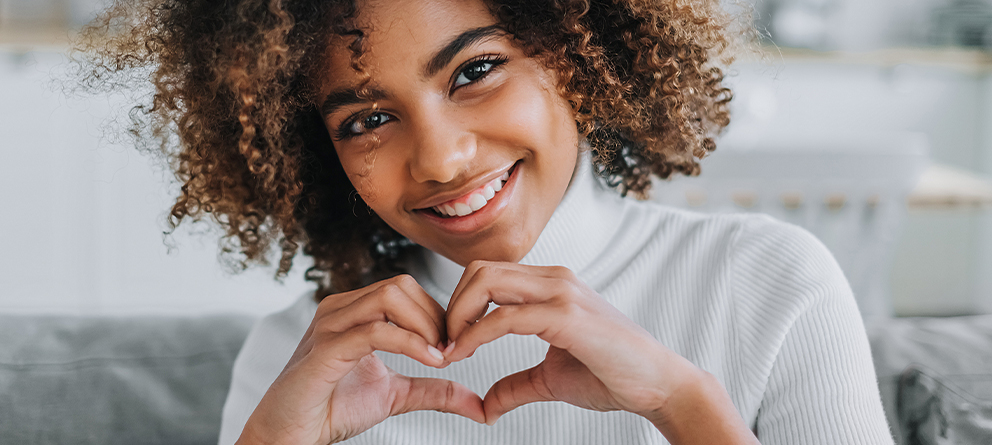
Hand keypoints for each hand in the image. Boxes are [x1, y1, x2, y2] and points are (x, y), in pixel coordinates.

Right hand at [238, 275, 484, 444]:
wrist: (289, 436)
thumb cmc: (331, 410)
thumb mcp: (395, 396)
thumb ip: (433, 391)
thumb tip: (477, 402)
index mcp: (353, 311)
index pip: (407, 289)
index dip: (438, 314)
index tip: (456, 346)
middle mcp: (340, 310)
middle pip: (402, 285)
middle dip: (436, 316)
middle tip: (452, 351)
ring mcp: (329, 325)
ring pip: (390, 297)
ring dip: (425, 326)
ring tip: (440, 356)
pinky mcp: (324, 350)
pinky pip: (374, 331)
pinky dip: (409, 343)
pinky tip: (429, 360)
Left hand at [442, 261, 757, 444]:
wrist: (657, 386)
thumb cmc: (614, 376)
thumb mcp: (551, 379)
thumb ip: (516, 385)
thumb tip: (485, 405)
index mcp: (551, 286)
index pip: (488, 274)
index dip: (459, 305)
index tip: (448, 342)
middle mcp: (555, 279)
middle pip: (479, 270)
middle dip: (451, 305)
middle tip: (443, 343)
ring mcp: (562, 293)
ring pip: (486, 281)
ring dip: (458, 315)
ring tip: (450, 349)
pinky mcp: (567, 316)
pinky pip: (505, 317)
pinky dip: (476, 335)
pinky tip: (465, 354)